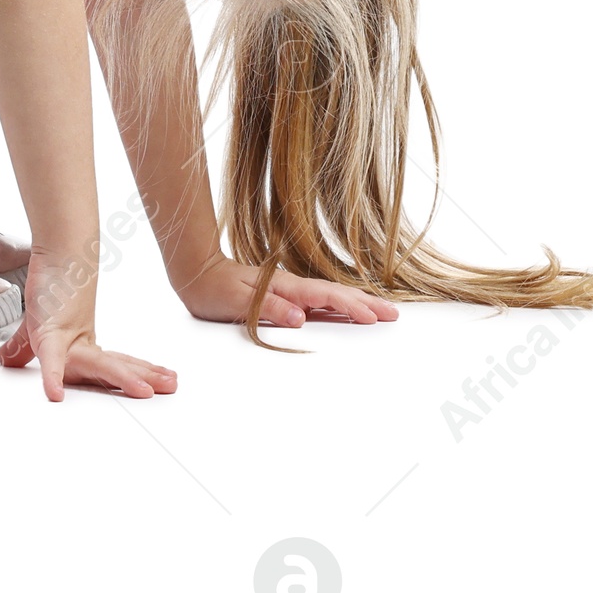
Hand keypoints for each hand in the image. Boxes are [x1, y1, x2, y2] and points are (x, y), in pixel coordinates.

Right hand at [0, 250, 177, 401]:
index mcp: (82, 349)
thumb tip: (8, 358)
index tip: (160, 385)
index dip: (135, 376)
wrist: (56, 252)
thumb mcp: (34, 329)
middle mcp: (81, 346)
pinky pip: (49, 361)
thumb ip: (25, 348)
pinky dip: (52, 377)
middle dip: (145, 378)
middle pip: (116, 368)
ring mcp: (67, 340)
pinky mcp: (49, 334)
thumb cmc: (50, 287)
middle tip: (172, 386)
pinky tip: (55, 395)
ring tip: (144, 393)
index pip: (113, 367)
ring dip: (124, 378)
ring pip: (99, 365)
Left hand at [176, 255, 399, 328]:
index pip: (323, 297)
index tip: (372, 316)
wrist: (199, 273)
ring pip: (330, 295)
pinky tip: (347, 309)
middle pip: (334, 293)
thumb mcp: (238, 302)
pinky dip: (338, 304)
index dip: (349, 306)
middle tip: (393, 314)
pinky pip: (319, 300)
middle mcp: (291, 287)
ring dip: (356, 302)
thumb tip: (300, 318)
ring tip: (381, 311)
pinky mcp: (285, 296)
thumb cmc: (215, 290)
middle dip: (365, 303)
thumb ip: (270, 308)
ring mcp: (290, 290)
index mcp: (284, 288)